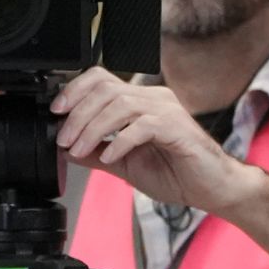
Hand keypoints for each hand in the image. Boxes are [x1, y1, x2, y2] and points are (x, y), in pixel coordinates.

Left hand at [49, 69, 249, 213]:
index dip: (75, 90)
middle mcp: (153, 99)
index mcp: (140, 102)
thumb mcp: (124, 164)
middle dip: (78, 113)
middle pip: (106, 88)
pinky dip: (120, 141)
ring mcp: (167, 110)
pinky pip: (142, 125)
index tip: (56, 112)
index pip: (101, 79)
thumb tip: (66, 149)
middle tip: (65, 138)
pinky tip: (110, 156)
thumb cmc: (177, 174)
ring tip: (80, 149)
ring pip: (120, 104)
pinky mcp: (177, 127)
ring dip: (93, 127)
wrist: (212, 189)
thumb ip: (97, 153)